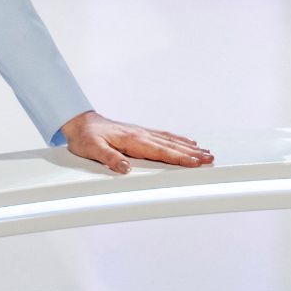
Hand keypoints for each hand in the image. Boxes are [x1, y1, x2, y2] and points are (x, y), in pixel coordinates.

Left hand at [61, 111, 213, 173]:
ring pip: (170, 140)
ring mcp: (142, 133)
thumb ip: (109, 159)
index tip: (195, 163)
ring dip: (189, 147)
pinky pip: (164, 136)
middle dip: (192, 153)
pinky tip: (186, 142)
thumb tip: (126, 168)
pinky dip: (178, 140)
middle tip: (210, 159)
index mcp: (133, 140)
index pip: (161, 151)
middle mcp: (141, 135)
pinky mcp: (140, 133)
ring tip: (205, 152)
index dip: (179, 158)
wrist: (80, 122)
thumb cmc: (86, 137)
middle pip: (171, 146)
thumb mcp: (93, 150)